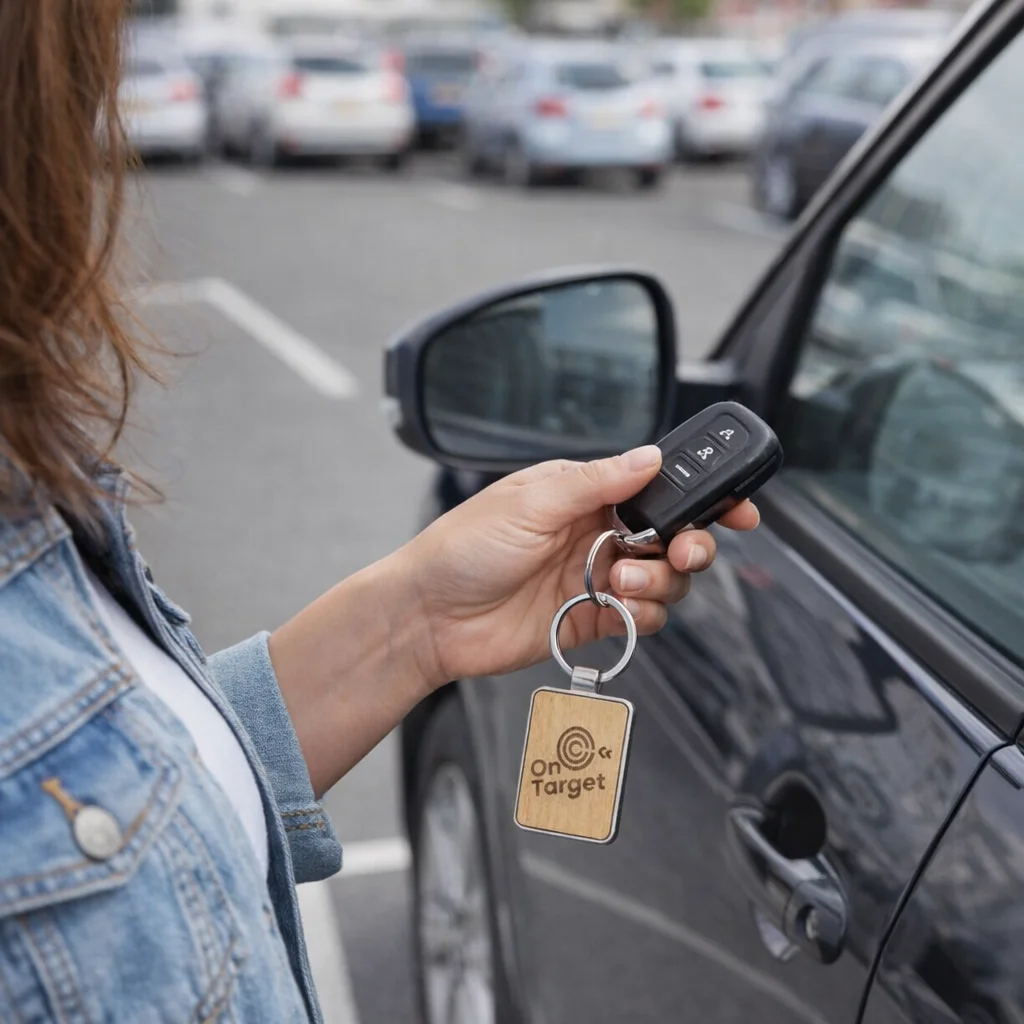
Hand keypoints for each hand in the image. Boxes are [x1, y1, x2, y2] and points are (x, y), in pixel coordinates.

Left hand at [401, 445, 759, 687]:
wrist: (430, 617)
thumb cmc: (463, 548)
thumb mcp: (531, 500)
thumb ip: (599, 481)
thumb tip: (651, 456)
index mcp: (585, 492)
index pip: (658, 487)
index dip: (702, 496)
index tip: (737, 507)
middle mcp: (598, 532)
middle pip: (675, 535)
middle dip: (692, 544)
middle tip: (681, 551)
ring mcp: (598, 577)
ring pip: (665, 579)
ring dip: (660, 582)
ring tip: (620, 583)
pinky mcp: (593, 618)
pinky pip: (644, 618)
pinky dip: (645, 616)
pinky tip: (620, 608)